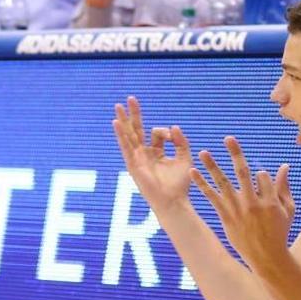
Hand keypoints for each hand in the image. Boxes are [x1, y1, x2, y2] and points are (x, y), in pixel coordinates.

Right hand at [112, 96, 194, 213]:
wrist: (173, 201)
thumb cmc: (180, 185)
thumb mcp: (184, 158)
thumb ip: (181, 142)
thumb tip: (174, 126)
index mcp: (155, 153)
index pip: (157, 133)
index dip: (166, 131)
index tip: (172, 135)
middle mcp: (144, 154)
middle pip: (137, 130)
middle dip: (134, 114)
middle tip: (130, 98)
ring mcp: (137, 159)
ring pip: (129, 135)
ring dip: (123, 120)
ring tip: (118, 105)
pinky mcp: (133, 165)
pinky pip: (125, 147)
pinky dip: (120, 134)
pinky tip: (116, 122)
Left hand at [191, 136, 294, 269]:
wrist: (267, 257)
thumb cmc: (279, 232)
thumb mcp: (288, 209)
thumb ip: (284, 187)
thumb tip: (284, 166)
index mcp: (270, 200)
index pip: (262, 176)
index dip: (261, 175)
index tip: (260, 180)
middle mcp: (253, 203)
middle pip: (243, 173)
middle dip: (236, 154)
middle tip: (228, 138)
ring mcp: (238, 210)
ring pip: (223, 183)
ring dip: (212, 166)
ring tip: (203, 152)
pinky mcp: (226, 216)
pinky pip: (212, 198)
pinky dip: (202, 185)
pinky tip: (193, 172)